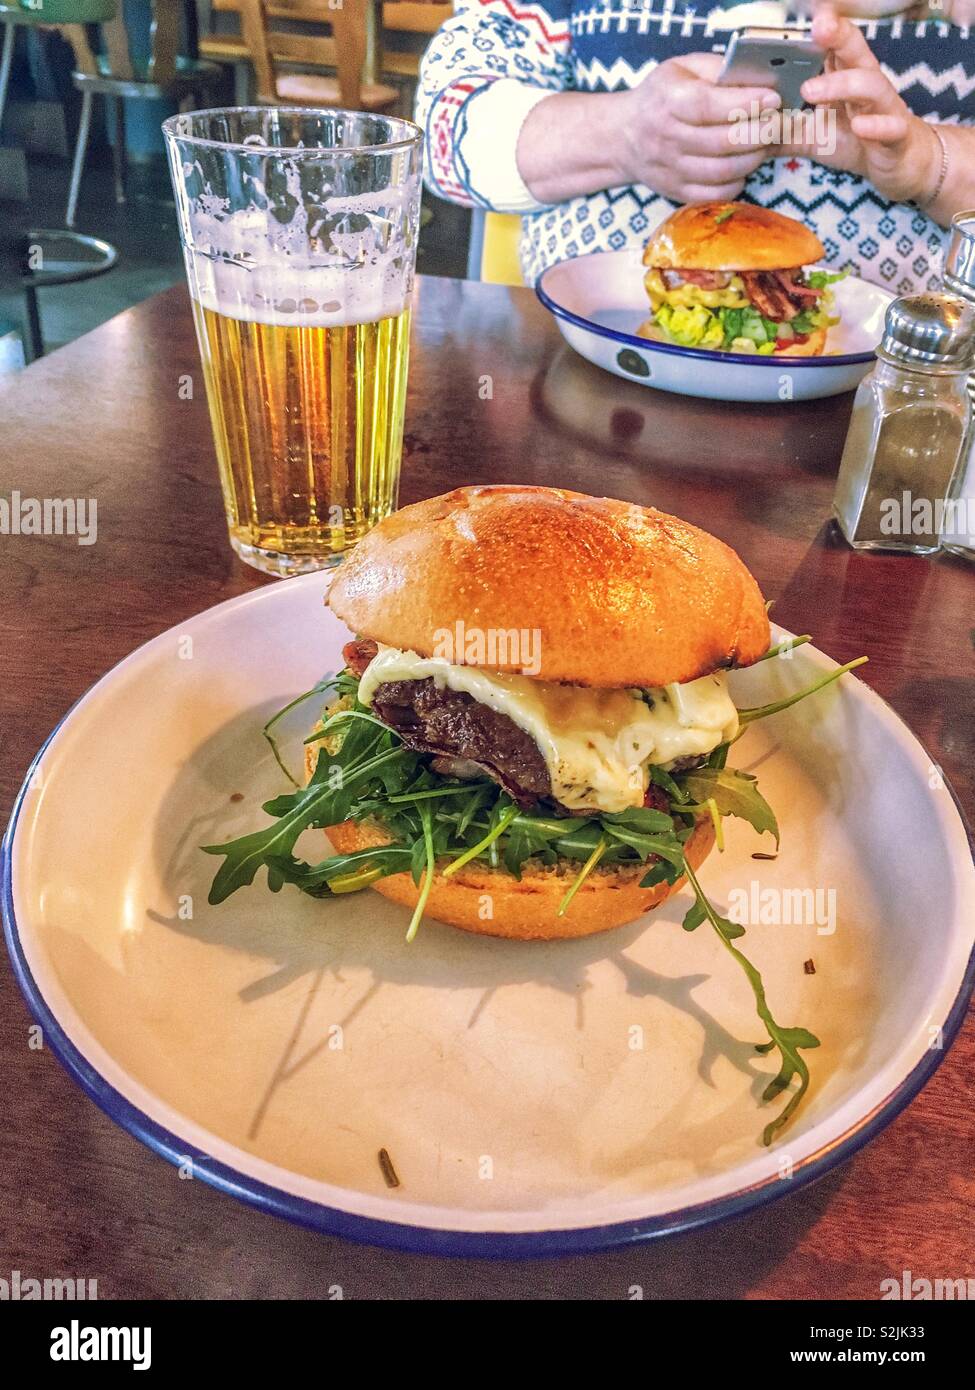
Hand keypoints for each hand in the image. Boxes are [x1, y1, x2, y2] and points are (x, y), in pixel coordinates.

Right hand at [613, 54, 780, 202]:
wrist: (625, 136)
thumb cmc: (662, 96)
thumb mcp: (683, 68)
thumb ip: (718, 70)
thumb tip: (759, 80)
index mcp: (669, 101)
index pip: (710, 105)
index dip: (746, 103)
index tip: (773, 98)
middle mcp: (667, 138)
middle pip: (722, 142)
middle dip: (759, 132)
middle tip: (776, 123)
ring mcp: (671, 169)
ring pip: (723, 171)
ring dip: (753, 158)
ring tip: (763, 144)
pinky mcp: (677, 191)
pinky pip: (716, 193)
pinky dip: (738, 181)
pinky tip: (743, 166)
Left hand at [785, 6, 941, 203]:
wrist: (901, 165)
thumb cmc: (857, 140)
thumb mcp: (813, 135)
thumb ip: (783, 129)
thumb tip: (745, 129)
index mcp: (846, 77)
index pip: (833, 45)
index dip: (823, 27)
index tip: (805, 14)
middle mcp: (867, 84)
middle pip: (855, 51)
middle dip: (838, 36)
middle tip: (817, 26)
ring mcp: (884, 108)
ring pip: (871, 85)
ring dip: (841, 84)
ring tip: (811, 90)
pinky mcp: (897, 135)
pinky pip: (890, 127)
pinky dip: (876, 126)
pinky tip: (860, 126)